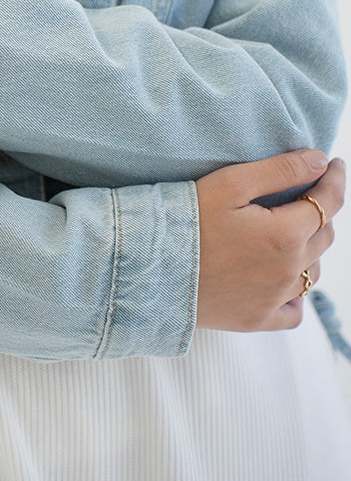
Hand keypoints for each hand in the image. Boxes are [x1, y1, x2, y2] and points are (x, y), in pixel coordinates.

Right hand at [195, 149, 343, 331]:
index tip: (335, 164)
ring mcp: (274, 299)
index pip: (328, 201)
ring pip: (313, 272)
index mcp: (285, 234)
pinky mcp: (256, 320)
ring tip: (290, 232)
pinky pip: (294, 310)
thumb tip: (321, 160)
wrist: (149, 266)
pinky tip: (281, 278)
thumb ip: (280, 170)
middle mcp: (288, 270)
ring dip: (310, 249)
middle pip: (324, 235)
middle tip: (306, 193)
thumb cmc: (185, 219)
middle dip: (320, 210)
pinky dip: (296, 294)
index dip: (335, 179)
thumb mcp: (230, 183)